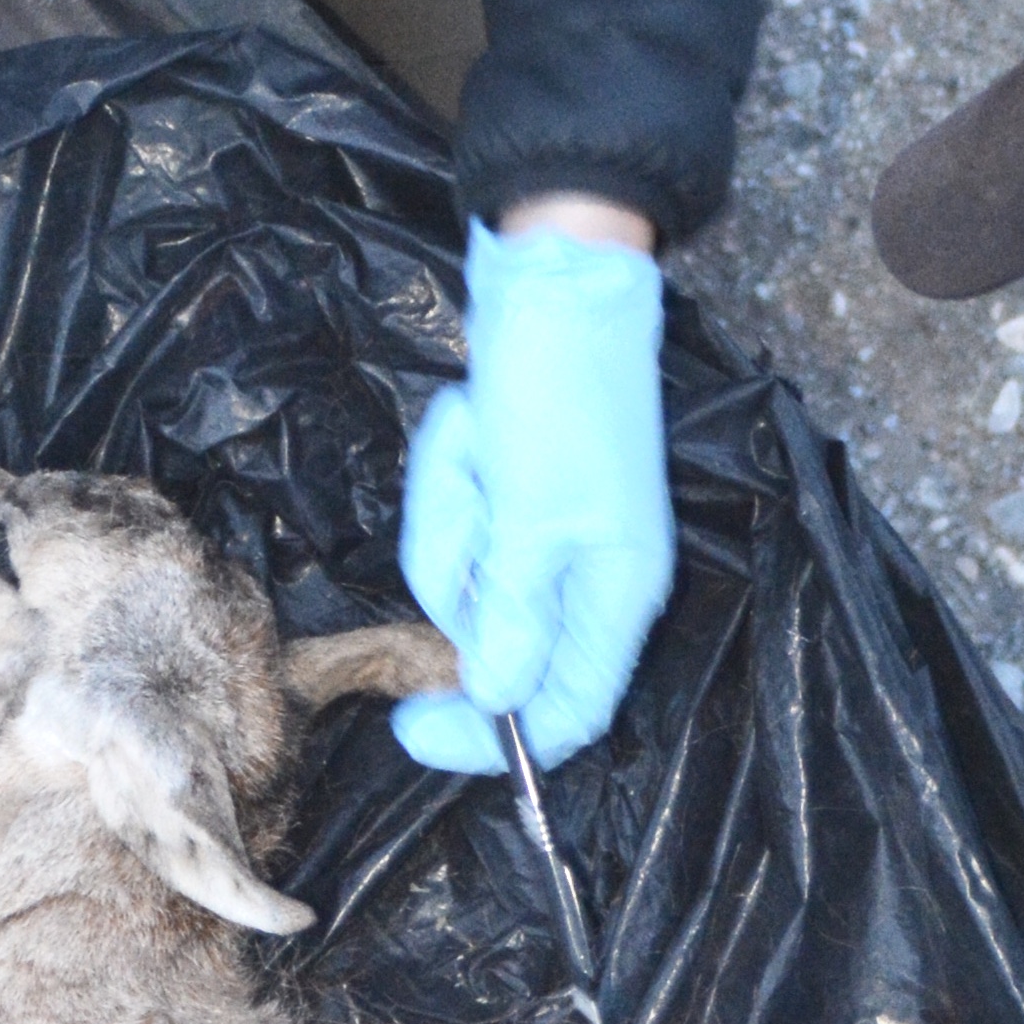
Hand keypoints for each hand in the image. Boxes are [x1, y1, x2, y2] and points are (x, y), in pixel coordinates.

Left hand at [393, 212, 672, 769]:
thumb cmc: (559, 397)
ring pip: (463, 575)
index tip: (406, 730)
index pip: (565, 715)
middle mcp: (589, 577)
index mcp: (616, 595)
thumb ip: (511, 616)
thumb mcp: (531, 515)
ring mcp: (550, 532)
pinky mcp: (517, 493)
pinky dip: (451, 480)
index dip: (488, 740)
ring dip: (450, 516)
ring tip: (474, 449)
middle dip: (457, 573)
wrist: (557, 283)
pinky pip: (459, 522)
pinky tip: (471, 434)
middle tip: (470, 497)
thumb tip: (492, 702)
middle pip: (493, 638)